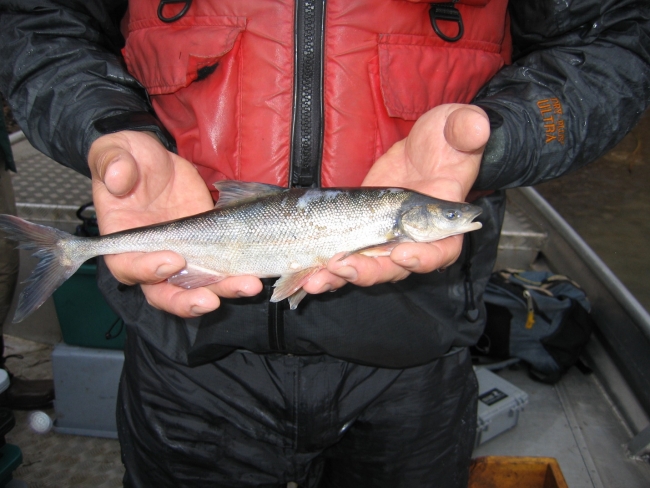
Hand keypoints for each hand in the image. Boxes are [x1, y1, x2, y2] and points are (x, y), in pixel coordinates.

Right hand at [88, 131, 261, 316]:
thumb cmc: (128, 157)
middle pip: (165, 293)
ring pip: (200, 286)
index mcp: (123, 241)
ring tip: (249, 286)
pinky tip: (258, 274)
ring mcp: (183, 256)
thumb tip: (116, 178)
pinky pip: (223, 269)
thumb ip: (112, 163)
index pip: (129, 267)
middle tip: (210, 298)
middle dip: (188, 300)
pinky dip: (240, 274)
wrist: (156, 160)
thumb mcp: (115, 151)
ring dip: (223, 290)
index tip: (172, 260)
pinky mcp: (210, 248)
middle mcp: (152, 257)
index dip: (148, 270)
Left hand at [301, 103, 489, 293]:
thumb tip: (477, 125)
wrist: (423, 148)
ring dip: (340, 276)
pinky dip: (325, 269)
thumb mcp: (459, 127)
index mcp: (444, 223)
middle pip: (395, 268)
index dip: (423, 258)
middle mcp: (415, 240)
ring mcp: (386, 241)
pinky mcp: (361, 235)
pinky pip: (345, 257)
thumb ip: (466, 129)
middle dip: (369, 271)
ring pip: (366, 268)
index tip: (401, 254)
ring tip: (316, 279)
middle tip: (343, 266)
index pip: (441, 251)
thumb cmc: (447, 138)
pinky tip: (306, 275)